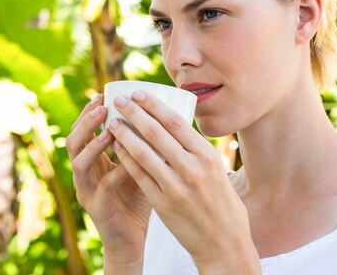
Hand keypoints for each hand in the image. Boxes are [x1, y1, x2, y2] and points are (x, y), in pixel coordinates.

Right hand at [66, 94, 151, 270]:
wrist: (133, 236)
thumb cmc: (139, 196)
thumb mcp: (140, 164)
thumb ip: (143, 143)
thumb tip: (162, 112)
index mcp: (93, 159)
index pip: (83, 130)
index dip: (89, 112)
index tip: (103, 93)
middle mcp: (84, 173)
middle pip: (73, 142)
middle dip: (86, 122)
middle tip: (102, 106)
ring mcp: (86, 191)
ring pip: (80, 163)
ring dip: (94, 144)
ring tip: (110, 130)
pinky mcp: (96, 208)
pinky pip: (103, 188)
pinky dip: (116, 173)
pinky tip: (129, 163)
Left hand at [108, 91, 260, 272]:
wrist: (224, 242)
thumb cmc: (221, 202)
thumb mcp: (216, 170)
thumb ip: (195, 150)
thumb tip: (174, 125)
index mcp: (206, 155)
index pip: (175, 122)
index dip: (153, 105)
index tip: (138, 93)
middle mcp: (192, 168)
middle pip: (156, 133)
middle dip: (134, 113)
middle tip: (119, 101)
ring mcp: (176, 187)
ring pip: (143, 153)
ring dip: (124, 134)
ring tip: (112, 122)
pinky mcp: (163, 204)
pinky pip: (139, 176)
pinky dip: (126, 159)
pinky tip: (116, 148)